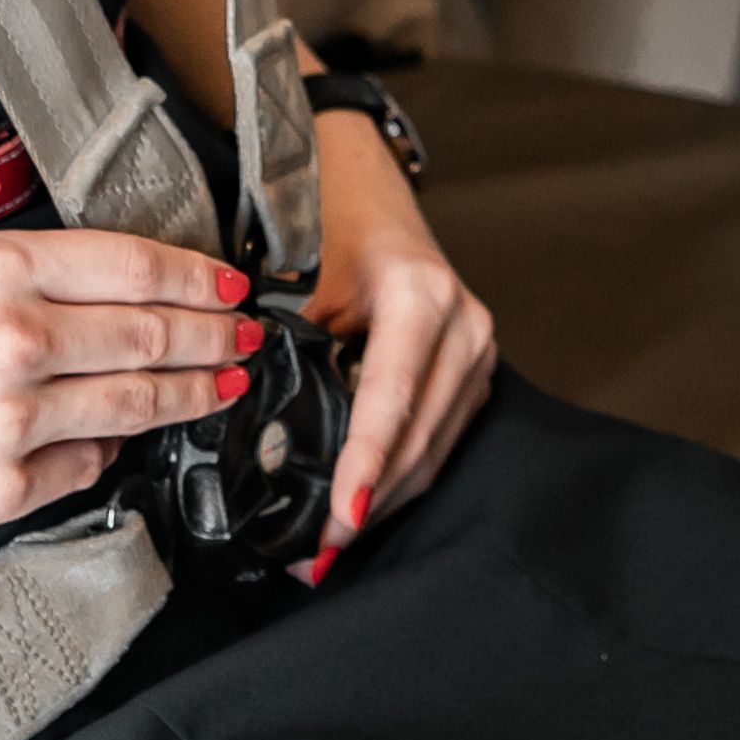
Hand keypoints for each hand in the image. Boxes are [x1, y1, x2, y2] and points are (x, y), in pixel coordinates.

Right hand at [0, 226, 265, 543]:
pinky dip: (108, 447)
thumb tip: (124, 302)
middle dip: (212, 337)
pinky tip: (117, 434)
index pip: (136, 265)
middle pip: (152, 335)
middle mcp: (12, 340)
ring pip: (135, 402)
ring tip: (216, 385)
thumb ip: (33, 285)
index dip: (199, 278)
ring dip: (189, 394)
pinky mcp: (0, 488)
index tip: (229, 286)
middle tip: (242, 337)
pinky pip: (86, 463)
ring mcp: (10, 421)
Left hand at [302, 107, 497, 573]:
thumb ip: (295, 349)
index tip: (343, 511)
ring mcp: (477, 350)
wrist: (369, 187)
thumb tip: (262, 428)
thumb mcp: (307, 278)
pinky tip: (362, 506)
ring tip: (329, 546)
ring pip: (434, 449)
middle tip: (317, 551)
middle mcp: (464, 325)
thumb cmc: (333, 223)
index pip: (393, 397)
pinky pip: (439, 438)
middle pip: (419, 437)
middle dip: (368, 500)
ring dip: (384, 500)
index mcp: (423, 296)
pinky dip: (400, 477)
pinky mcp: (473, 370)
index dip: (367, 461)